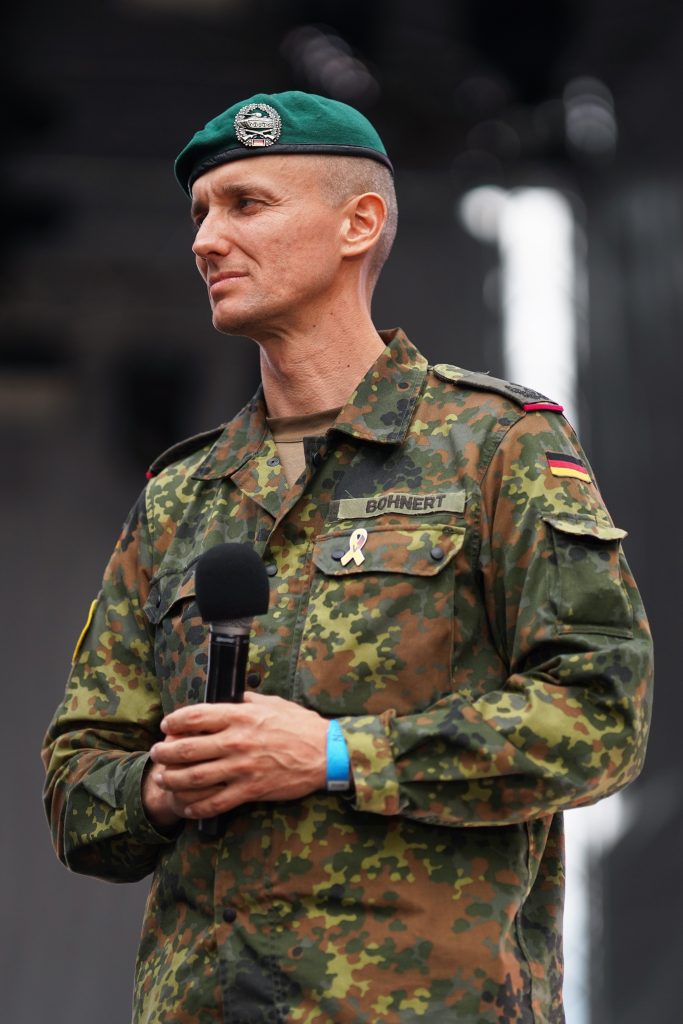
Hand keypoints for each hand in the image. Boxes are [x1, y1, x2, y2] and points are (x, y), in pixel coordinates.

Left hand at [146, 693, 328, 820]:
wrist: (325, 754)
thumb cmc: (300, 725)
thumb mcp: (273, 703)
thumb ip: (248, 700)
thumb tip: (231, 697)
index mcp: (241, 716)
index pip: (196, 716)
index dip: (175, 721)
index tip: (167, 725)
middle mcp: (236, 742)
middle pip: (187, 748)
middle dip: (165, 752)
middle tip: (157, 754)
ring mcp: (241, 768)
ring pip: (195, 777)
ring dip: (173, 779)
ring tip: (163, 778)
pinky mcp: (250, 790)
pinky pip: (215, 802)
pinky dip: (196, 806)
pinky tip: (187, 806)